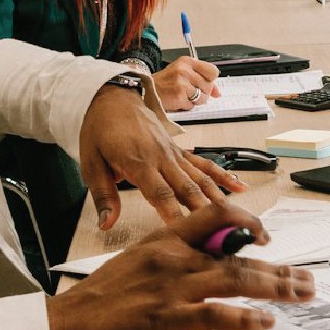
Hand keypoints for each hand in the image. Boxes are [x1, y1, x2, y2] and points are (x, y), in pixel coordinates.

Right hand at [46, 203, 315, 329]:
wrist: (66, 327)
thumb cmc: (102, 298)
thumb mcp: (139, 261)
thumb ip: (177, 255)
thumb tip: (215, 258)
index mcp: (165, 238)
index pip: (217, 214)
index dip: (250, 222)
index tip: (270, 238)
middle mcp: (174, 257)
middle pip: (239, 252)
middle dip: (279, 266)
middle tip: (307, 278)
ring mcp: (172, 287)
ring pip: (236, 278)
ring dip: (276, 287)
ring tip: (301, 295)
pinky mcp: (168, 319)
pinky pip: (218, 314)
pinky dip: (247, 317)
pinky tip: (267, 321)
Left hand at [79, 85, 244, 230]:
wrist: (113, 97)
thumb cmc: (100, 129)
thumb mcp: (92, 163)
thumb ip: (104, 196)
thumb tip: (106, 222)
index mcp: (139, 163)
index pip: (160, 194)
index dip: (174, 214)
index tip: (184, 232)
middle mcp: (161, 158)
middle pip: (187, 188)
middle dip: (204, 211)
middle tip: (220, 228)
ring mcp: (173, 153)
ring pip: (200, 177)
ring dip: (217, 197)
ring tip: (233, 214)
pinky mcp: (179, 151)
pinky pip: (204, 163)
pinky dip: (222, 175)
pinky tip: (237, 185)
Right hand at [153, 56, 222, 111]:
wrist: (146, 89)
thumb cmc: (165, 81)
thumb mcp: (183, 73)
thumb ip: (202, 79)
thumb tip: (217, 92)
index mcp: (187, 61)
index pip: (213, 71)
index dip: (210, 80)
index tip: (204, 82)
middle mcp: (184, 70)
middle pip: (209, 86)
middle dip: (202, 92)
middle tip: (189, 90)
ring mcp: (181, 84)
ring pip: (203, 97)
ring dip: (195, 100)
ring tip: (184, 95)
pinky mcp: (178, 97)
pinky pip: (192, 106)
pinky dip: (186, 105)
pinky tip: (177, 99)